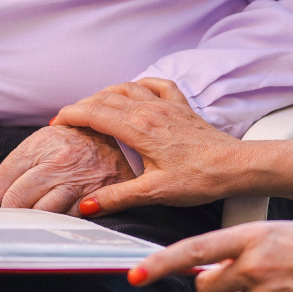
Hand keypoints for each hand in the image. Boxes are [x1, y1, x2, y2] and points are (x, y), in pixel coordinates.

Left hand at [0, 124, 135, 212]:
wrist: (130, 146)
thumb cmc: (86, 145)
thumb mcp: (53, 139)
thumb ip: (25, 162)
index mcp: (43, 141)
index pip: (1, 179)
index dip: (2, 193)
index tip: (8, 196)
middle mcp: (58, 160)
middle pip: (15, 200)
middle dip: (14, 209)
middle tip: (22, 208)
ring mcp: (75, 182)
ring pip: (36, 214)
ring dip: (34, 217)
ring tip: (41, 211)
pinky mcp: (91, 201)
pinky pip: (61, 221)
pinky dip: (57, 222)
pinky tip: (63, 212)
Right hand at [51, 78, 247, 214]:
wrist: (237, 166)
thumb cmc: (200, 179)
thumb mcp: (155, 192)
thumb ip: (118, 197)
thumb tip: (87, 206)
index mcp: (139, 128)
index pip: (94, 113)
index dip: (70, 115)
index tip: (56, 123)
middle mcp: (150, 109)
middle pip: (106, 97)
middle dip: (83, 106)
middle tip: (69, 120)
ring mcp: (167, 105)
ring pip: (127, 88)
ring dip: (106, 94)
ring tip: (94, 107)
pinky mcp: (182, 107)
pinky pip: (156, 85)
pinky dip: (139, 85)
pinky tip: (136, 92)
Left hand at [128, 221, 292, 291]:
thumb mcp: (281, 233)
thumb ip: (246, 248)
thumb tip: (214, 269)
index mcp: (253, 236)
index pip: (194, 251)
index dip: (159, 266)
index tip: (135, 276)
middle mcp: (254, 266)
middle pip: (206, 290)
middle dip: (214, 291)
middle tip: (239, 283)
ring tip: (277, 291)